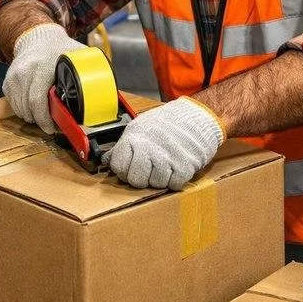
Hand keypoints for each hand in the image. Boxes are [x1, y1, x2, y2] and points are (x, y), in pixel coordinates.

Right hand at [3, 23, 84, 132]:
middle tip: (52, 126)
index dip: (45, 119)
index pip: (38, 101)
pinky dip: (23, 110)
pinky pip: (13, 104)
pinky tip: (34, 107)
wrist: (37, 36)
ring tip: (45, 117)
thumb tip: (110, 95)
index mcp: (42, 67)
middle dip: (41, 122)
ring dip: (32, 117)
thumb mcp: (78, 57)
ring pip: (20, 109)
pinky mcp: (8, 81)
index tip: (53, 128)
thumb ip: (90, 73)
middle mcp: (24, 72)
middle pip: (28, 109)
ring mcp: (14, 76)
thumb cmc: (60, 48)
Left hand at [104, 97, 224, 190]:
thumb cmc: (166, 123)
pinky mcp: (185, 166)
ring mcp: (167, 158)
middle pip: (135, 180)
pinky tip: (175, 168)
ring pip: (155, 184)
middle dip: (140, 179)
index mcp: (133, 138)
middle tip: (147, 171)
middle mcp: (148, 148)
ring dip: (159, 179)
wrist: (195, 117)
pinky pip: (174, 184)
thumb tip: (106, 160)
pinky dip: (175, 180)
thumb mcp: (138, 127)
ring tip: (163, 166)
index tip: (129, 168)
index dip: (123, 171)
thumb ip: (123, 145)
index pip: (118, 167)